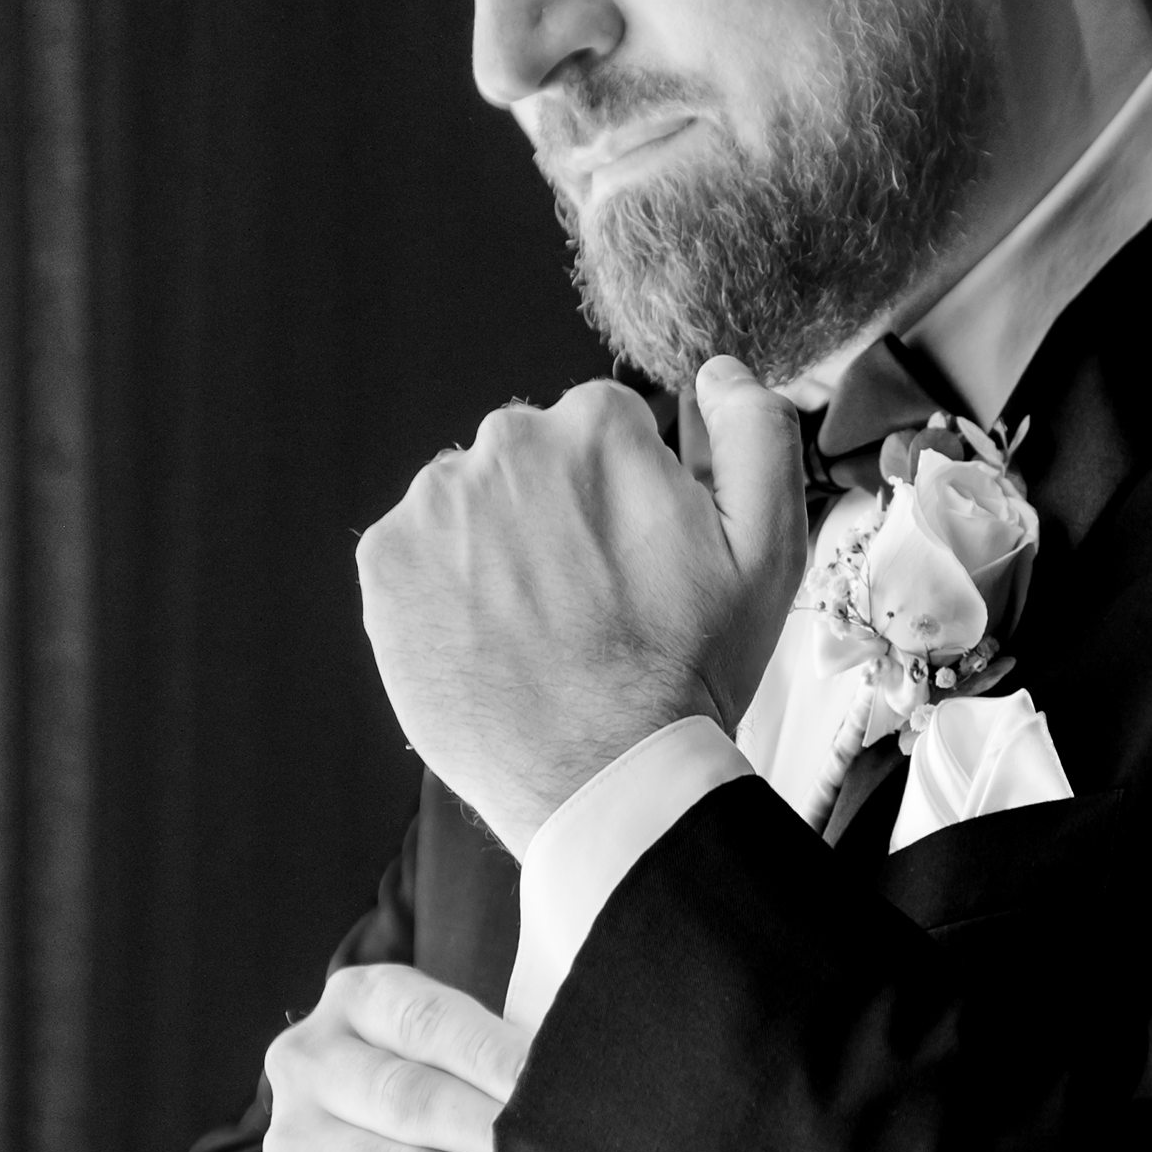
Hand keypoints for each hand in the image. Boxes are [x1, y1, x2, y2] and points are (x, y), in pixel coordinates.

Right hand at [264, 960, 573, 1151]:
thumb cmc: (438, 1114)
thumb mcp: (463, 1061)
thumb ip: (500, 1059)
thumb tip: (573, 1082)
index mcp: (355, 1003)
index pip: (427, 1022)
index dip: (497, 1055)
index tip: (559, 1083)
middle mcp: (309, 1070)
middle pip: (415, 1101)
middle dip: (504, 1132)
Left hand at [355, 354, 807, 852]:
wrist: (605, 779)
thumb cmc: (690, 670)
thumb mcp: (767, 550)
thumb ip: (756, 433)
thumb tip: (718, 371)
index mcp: (595, 426)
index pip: (600, 431)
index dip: (623, 499)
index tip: (631, 560)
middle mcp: (504, 445)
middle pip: (527, 461)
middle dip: (553, 514)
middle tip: (587, 602)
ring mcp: (434, 505)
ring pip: (467, 506)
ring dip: (494, 549)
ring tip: (536, 629)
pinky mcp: (384, 563)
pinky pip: (413, 554)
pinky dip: (441, 589)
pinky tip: (487, 640)